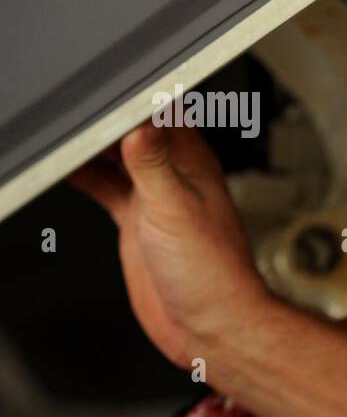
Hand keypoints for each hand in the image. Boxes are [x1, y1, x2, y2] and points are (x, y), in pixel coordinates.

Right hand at [68, 122, 270, 366]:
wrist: (210, 326)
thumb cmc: (214, 273)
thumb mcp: (176, 208)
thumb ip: (154, 164)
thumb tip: (139, 124)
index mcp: (192, 162)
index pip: (158, 112)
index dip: (130, 98)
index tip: (99, 91)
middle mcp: (174, 175)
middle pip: (132, 130)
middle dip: (104, 118)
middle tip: (70, 108)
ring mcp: (154, 198)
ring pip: (115, 157)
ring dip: (91, 145)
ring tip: (62, 130)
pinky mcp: (137, 222)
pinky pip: (105, 187)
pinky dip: (84, 176)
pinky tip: (65, 168)